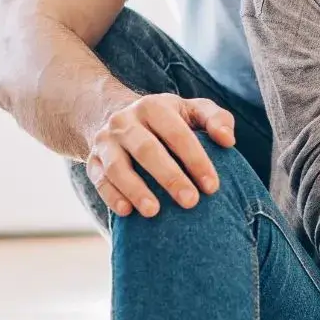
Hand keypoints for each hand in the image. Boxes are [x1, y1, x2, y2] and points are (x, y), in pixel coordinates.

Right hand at [85, 92, 235, 217]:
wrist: (118, 117)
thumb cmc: (169, 120)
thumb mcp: (193, 111)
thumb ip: (217, 119)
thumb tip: (228, 140)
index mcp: (154, 107)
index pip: (177, 133)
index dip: (196, 159)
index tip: (212, 187)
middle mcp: (125, 121)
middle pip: (147, 149)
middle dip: (169, 176)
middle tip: (191, 202)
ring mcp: (106, 141)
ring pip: (116, 166)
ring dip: (135, 189)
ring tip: (154, 212)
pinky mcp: (92, 160)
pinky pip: (98, 179)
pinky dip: (111, 196)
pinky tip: (127, 212)